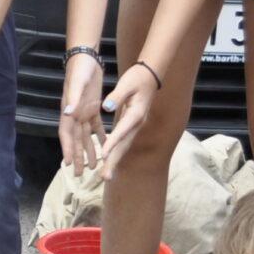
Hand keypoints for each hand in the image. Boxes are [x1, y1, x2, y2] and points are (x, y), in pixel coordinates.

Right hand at [57, 53, 101, 173]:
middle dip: (77, 157)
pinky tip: (104, 147)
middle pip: (76, 140)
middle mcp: (74, 114)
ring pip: (86, 136)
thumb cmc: (80, 69)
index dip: (67, 149)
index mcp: (69, 110)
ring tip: (93, 166)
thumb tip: (67, 114)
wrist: (86, 57)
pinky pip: (96, 127)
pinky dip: (100, 137)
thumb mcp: (78, 83)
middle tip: (79, 174)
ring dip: (89, 150)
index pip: (67, 134)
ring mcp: (83, 112)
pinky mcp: (92, 108)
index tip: (67, 164)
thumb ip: (74, 98)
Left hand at [94, 62, 160, 178]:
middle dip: (114, 162)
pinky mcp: (131, 125)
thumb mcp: (127, 83)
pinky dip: (115, 152)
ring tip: (106, 176)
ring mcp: (134, 126)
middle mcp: (136, 123)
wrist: (150, 76)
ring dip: (114, 161)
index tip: (103, 155)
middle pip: (124, 145)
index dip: (112, 143)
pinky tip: (108, 161)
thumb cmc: (137, 78)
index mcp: (135, 114)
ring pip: (124, 146)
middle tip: (105, 177)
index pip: (122, 131)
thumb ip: (117, 96)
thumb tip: (107, 107)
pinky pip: (122, 142)